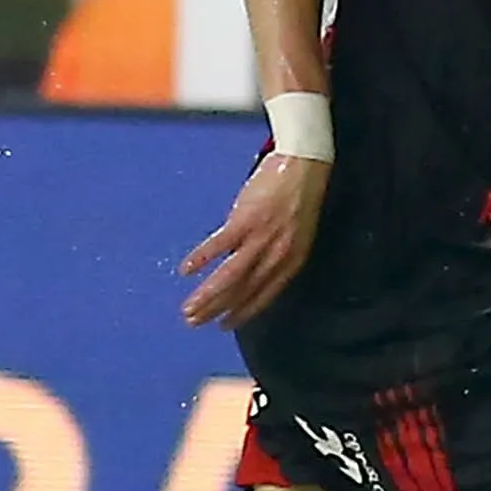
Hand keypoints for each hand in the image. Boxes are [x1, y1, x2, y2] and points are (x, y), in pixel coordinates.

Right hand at [181, 151, 329, 326]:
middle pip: (243, 290)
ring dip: (207, 295)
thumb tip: (251, 267)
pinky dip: (202, 258)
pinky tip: (186, 271)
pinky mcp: (245, 220)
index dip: (244, 312)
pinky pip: (219, 245)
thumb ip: (275, 253)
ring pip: (231, 276)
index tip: (225, 326)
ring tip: (188, 309)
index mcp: (292, 260)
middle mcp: (277, 255)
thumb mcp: (295, 233)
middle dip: (217, 309)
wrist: (304, 164)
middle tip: (194, 322)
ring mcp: (261, 238)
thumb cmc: (299, 197)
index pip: (265, 295)